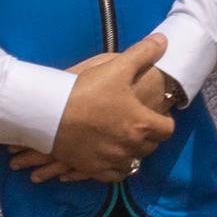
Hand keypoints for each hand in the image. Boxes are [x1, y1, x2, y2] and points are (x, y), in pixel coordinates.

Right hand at [24, 34, 180, 182]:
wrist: (49, 113)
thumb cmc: (86, 89)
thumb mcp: (117, 66)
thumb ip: (143, 53)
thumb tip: (164, 40)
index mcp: (142, 124)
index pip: (167, 129)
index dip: (164, 121)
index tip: (157, 116)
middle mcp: (130, 147)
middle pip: (151, 147)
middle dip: (148, 137)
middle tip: (140, 125)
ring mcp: (111, 160)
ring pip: (133, 163)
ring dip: (133, 153)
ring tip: (126, 141)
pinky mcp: (92, 169)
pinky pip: (113, 176)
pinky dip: (116, 168)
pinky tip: (112, 158)